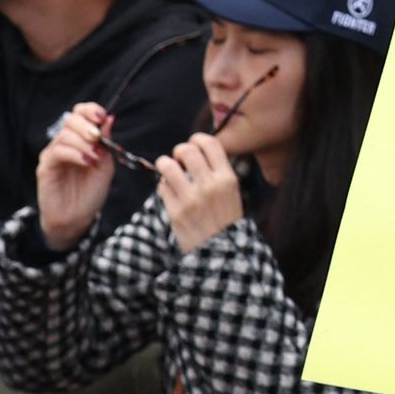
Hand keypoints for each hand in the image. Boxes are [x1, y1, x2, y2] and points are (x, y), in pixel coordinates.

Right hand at [35, 101, 116, 251]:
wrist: (77, 218)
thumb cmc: (91, 192)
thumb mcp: (105, 165)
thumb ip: (106, 142)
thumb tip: (110, 118)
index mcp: (80, 139)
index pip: (80, 113)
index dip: (91, 110)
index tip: (103, 117)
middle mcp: (65, 143)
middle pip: (70, 119)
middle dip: (86, 125)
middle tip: (98, 138)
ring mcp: (53, 154)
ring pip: (64, 135)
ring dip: (83, 143)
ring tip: (94, 157)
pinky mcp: (45, 166)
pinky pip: (57, 151)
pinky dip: (74, 153)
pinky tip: (86, 162)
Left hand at [155, 134, 243, 252]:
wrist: (221, 255)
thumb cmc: (225, 220)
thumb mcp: (232, 192)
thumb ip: (217, 171)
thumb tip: (196, 149)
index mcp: (227, 178)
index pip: (210, 143)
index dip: (197, 138)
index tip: (193, 145)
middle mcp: (210, 186)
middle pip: (186, 150)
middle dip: (179, 151)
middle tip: (179, 160)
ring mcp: (191, 199)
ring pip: (167, 165)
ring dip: (165, 164)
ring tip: (170, 172)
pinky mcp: (175, 212)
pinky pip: (161, 187)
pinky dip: (163, 186)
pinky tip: (170, 192)